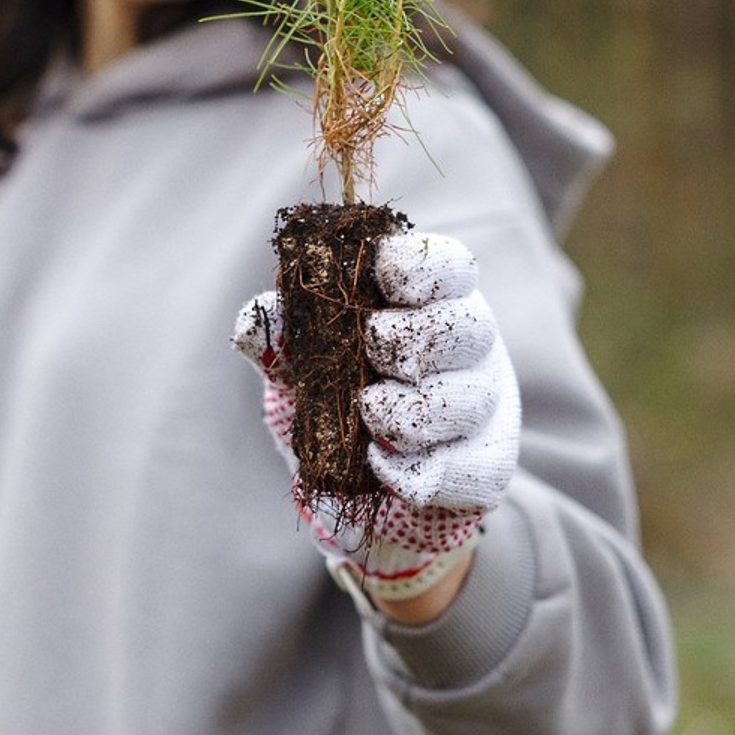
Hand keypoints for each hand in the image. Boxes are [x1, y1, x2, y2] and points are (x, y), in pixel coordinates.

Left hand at [233, 230, 520, 608]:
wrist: (364, 461)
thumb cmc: (341, 377)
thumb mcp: (305, 346)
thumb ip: (281, 328)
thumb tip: (249, 325)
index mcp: (432, 296)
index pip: (451, 264)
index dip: (418, 267)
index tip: (381, 277)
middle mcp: (469, 342)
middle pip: (468, 325)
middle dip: (407, 339)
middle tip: (369, 350)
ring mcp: (482, 403)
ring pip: (468, 399)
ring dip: (407, 410)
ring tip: (368, 410)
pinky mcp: (485, 463)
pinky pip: (464, 469)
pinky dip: (414, 470)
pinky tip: (378, 462)